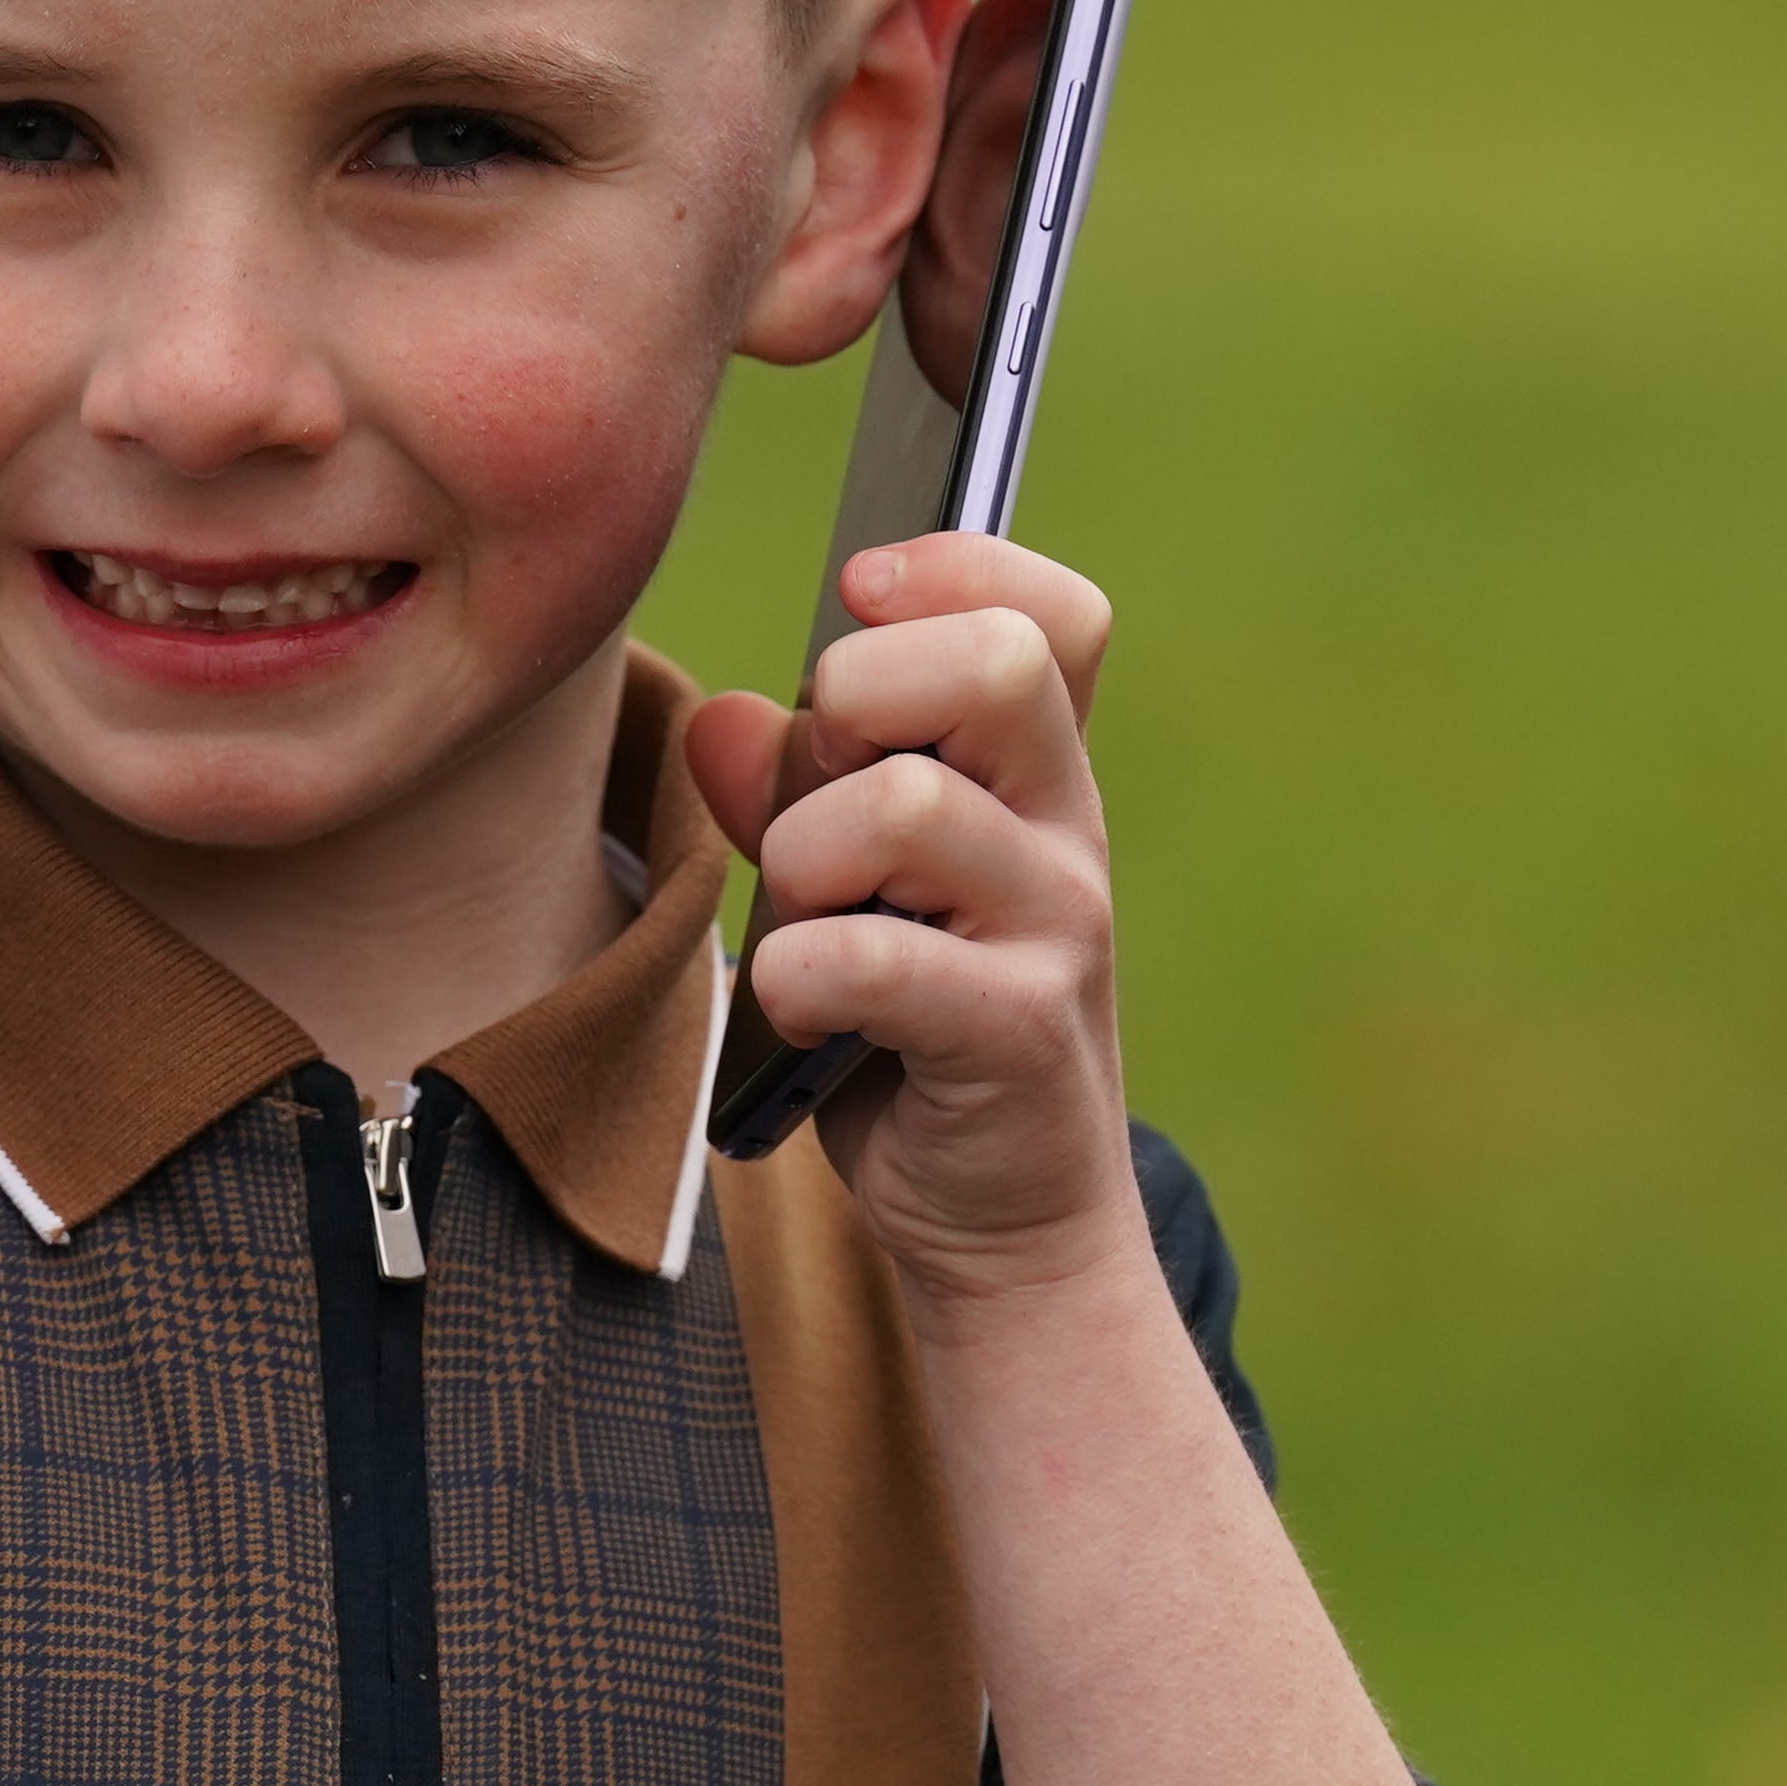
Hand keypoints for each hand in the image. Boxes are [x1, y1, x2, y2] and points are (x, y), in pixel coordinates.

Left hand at [678, 536, 1131, 1305]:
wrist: (1000, 1217)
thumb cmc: (909, 1031)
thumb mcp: (838, 890)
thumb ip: (787, 794)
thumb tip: (723, 717)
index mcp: (1030, 773)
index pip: (1050, 611)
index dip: (954, 569)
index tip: (857, 598)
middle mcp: (1063, 830)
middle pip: (995, 664)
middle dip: (859, 700)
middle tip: (825, 797)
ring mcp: (1055, 928)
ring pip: (908, 806)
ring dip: (806, 857)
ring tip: (807, 920)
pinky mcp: (1019, 1031)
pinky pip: (873, 959)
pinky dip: (800, 976)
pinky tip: (805, 1011)